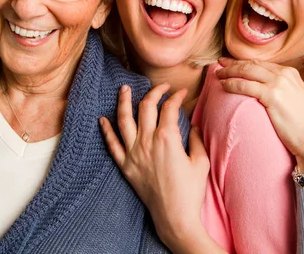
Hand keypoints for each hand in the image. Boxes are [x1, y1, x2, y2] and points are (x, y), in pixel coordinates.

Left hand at [99, 84, 218, 253]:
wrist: (174, 216)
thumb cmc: (190, 190)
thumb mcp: (201, 161)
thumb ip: (196, 139)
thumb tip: (193, 125)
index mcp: (168, 138)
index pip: (169, 108)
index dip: (176, 96)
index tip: (180, 92)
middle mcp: (147, 141)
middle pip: (146, 107)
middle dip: (154, 92)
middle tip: (161, 87)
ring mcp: (133, 153)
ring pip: (124, 120)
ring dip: (123, 101)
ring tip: (123, 89)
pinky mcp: (125, 166)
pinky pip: (111, 144)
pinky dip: (106, 130)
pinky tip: (102, 119)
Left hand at [216, 57, 303, 173]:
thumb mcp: (295, 99)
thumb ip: (281, 90)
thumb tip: (262, 91)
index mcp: (290, 73)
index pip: (261, 63)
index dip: (243, 62)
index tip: (230, 62)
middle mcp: (284, 74)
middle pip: (251, 64)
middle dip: (233, 63)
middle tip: (219, 64)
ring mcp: (279, 83)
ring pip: (246, 71)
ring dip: (229, 72)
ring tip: (218, 75)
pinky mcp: (273, 95)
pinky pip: (245, 85)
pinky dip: (232, 83)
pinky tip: (224, 86)